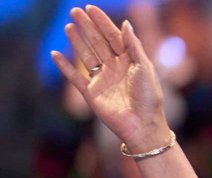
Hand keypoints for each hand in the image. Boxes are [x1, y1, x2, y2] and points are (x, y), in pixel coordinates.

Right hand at [51, 5, 170, 153]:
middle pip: (98, 43)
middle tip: (75, 10)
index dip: (103, 22)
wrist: (143, 125)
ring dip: (77, 41)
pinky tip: (56, 54)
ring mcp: (102, 80)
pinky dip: (65, 67)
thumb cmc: (149, 98)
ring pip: (86, 56)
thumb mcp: (144, 68)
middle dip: (87, 27)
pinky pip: (75, 77)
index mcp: (130, 61)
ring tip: (68, 26)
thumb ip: (133, 46)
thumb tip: (125, 23)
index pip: (114, 37)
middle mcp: (115, 68)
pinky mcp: (92, 94)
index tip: (91, 8)